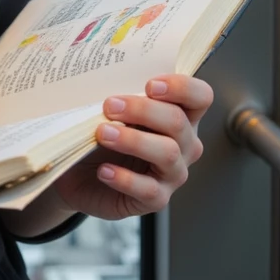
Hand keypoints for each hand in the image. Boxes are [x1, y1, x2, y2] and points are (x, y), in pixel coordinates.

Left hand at [54, 74, 212, 220]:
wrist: (79, 174)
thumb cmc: (101, 136)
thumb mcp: (111, 111)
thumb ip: (121, 96)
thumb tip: (108, 80)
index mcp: (180, 115)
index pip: (200, 96)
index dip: (182, 87)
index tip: (150, 85)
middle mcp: (184, 144)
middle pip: (178, 122)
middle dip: (142, 110)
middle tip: (110, 106)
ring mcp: (174, 173)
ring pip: (167, 153)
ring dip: (133, 140)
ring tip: (102, 134)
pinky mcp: (157, 199)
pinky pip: (149, 189)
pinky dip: (125, 178)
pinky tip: (104, 170)